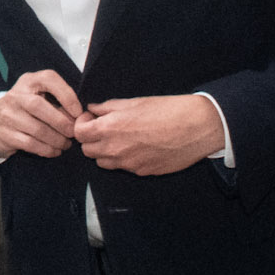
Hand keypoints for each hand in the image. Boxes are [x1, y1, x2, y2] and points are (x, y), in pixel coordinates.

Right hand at [0, 70, 81, 158]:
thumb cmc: (24, 109)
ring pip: (36, 129)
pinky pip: (30, 144)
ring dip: (56, 139)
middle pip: (39, 106)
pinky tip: (55, 151)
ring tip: (66, 144)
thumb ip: (57, 101)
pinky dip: (47, 149)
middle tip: (74, 133)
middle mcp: (16, 95)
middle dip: (61, 122)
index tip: (78, 112)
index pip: (48, 79)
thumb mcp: (37, 96)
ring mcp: (8, 115)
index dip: (66, 95)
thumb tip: (80, 118)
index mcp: (28, 81)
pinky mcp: (5, 134)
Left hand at [72, 94, 225, 176]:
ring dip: (106, 152)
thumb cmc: (167, 110)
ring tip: (121, 138)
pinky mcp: (142, 172)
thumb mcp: (135, 102)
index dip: (82, 124)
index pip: (79, 134)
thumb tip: (94, 109)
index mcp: (110, 128)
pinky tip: (139, 146)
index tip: (91, 118)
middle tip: (104, 128)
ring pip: (103, 163)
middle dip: (91, 139)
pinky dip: (125, 159)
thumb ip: (108, 107)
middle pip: (87, 151)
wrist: (196, 128)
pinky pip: (124, 168)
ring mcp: (128, 164)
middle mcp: (115, 150)